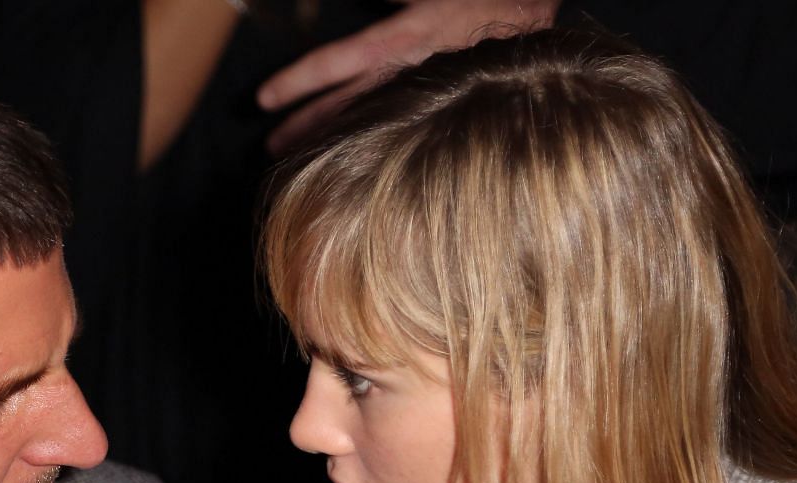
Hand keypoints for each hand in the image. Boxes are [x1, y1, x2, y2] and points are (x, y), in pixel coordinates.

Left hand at [256, 0, 558, 150]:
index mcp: (402, 37)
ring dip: (332, 138)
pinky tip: (351, 148)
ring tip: (299, 155)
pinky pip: (396, 121)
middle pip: (345, 107)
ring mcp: (427, 89)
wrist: (533, 8)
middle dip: (306, 128)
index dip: (297, 81)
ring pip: (370, 119)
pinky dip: (368, 135)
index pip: (335, 63)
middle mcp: (410, 71)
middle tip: (272, 147)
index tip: (264, 98)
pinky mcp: (440, 96)